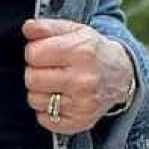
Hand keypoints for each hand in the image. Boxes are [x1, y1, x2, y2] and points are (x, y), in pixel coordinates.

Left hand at [22, 18, 133, 133]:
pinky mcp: (80, 122)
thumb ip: (47, 27)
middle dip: (35, 72)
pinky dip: (47, 110)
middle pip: (32, 79)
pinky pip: (44, 119)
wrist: (120, 75)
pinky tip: (60, 99)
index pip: (34, 54)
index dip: (34, 51)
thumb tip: (28, 28)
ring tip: (55, 84)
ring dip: (40, 92)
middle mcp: (84, 80)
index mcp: (82, 52)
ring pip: (34, 100)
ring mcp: (83, 104)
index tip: (44, 52)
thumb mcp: (74, 30)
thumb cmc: (91, 50)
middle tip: (49, 69)